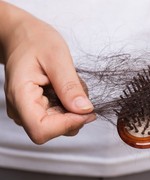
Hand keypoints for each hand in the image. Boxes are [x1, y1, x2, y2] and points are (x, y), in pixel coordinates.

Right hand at [0, 2, 95, 143]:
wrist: (23, 36)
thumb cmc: (35, 41)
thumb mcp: (57, 57)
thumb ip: (69, 85)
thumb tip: (84, 109)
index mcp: (21, 96)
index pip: (42, 130)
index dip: (67, 124)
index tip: (86, 110)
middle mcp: (21, 109)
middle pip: (52, 130)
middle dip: (74, 114)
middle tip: (79, 89)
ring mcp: (28, 110)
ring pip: (58, 126)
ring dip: (73, 109)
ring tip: (70, 85)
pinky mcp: (36, 109)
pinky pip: (58, 117)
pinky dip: (69, 106)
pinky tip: (66, 89)